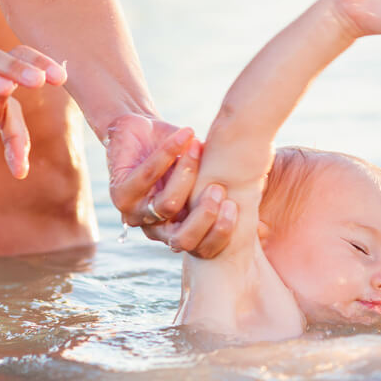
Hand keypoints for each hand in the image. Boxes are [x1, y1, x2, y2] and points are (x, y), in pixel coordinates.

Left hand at [105, 114, 236, 258]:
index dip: (221, 233)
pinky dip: (168, 154)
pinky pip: (148, 177)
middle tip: (219, 188)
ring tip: (198, 148)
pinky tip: (184, 136)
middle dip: (204, 214)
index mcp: (181, 232)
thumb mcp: (209, 179)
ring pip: (168, 206)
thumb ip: (228, 198)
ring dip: (187, 173)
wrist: (143, 130)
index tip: (236, 206)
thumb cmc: (183, 156)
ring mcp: (136, 215)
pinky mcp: (120, 194)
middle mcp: (157, 230)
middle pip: (183, 239)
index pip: (202, 249)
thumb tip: (261, 230)